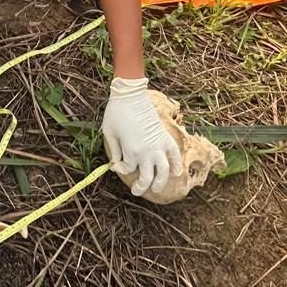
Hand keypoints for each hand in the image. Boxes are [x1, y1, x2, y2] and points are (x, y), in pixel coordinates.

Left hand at [101, 77, 182, 196]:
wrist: (130, 95)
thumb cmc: (116, 113)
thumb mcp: (109, 133)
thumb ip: (113, 151)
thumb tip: (114, 165)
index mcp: (131, 151)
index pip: (127, 169)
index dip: (121, 170)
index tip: (117, 166)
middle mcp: (146, 151)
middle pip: (147, 177)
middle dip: (141, 187)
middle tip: (137, 191)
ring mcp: (158, 145)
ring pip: (164, 171)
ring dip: (160, 183)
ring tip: (156, 188)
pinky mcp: (165, 137)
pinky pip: (175, 154)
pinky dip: (177, 164)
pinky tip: (176, 173)